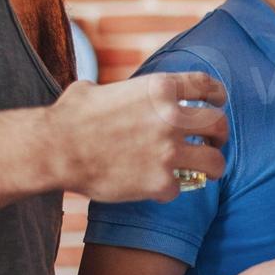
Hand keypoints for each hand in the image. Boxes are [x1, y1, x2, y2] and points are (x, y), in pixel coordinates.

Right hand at [47, 72, 228, 202]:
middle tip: (212, 142)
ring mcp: (170, 151)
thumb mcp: (98, 89)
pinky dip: (171, 188)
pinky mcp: (162, 182)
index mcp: (160, 89)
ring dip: (212, 166)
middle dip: (220, 135)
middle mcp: (172, 118)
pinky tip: (158, 186)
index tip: (217, 102)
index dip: (217, 95)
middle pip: (219, 124)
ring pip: (216, 161)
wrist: (55, 149)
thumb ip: (117, 92)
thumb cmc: (70, 116)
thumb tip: (103, 93)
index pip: (207, 86)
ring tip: (204, 170)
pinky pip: (182, 187)